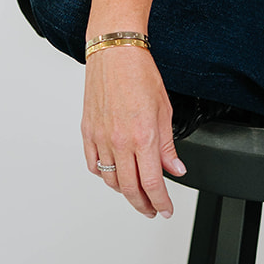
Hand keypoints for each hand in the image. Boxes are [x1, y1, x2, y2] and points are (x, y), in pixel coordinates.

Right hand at [81, 45, 184, 218]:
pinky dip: (104, 175)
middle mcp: (120, 140)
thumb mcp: (164, 111)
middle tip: (152, 209)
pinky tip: (113, 174)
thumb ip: (168, 146)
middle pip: (130, 189)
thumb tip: (176, 168)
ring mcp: (101, 138)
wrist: (114, 54)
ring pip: (111, 180)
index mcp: (143, 136)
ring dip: (124, 192)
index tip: (165, 209)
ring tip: (136, 192)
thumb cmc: (139, 74)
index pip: (153, 183)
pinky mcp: (88, 132)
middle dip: (143, 205)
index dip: (161, 202)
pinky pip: (93, 164)